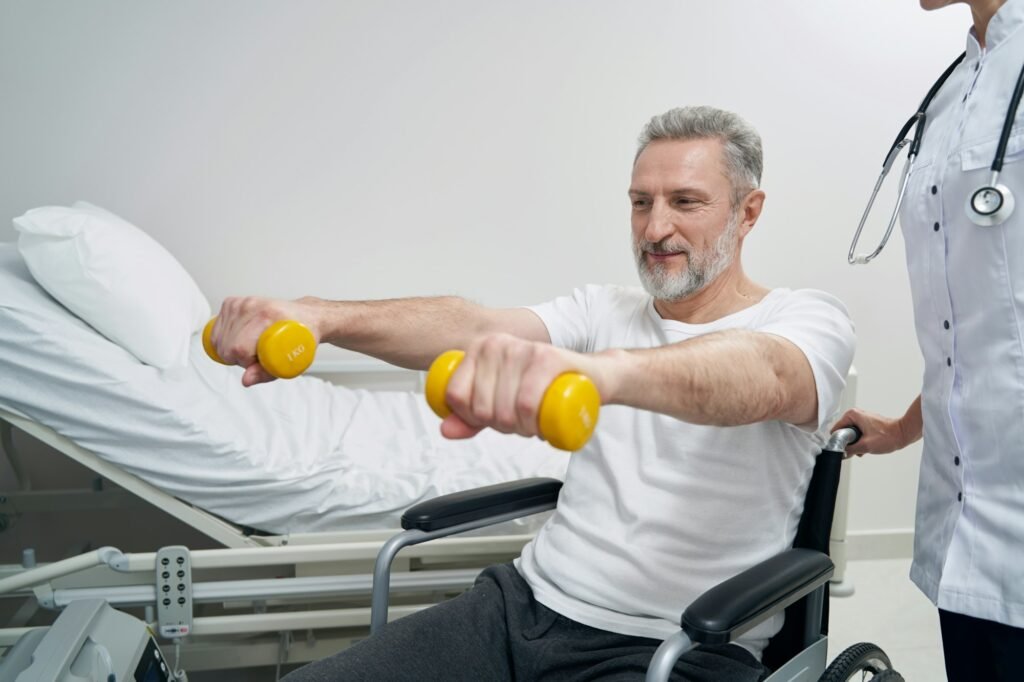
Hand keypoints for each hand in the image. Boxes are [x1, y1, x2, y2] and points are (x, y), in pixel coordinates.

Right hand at [209, 296, 322, 386]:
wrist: (306, 316)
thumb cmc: (301, 337)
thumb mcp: (289, 361)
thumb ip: (264, 373)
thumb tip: (245, 380)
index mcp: (268, 315)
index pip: (239, 348)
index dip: (246, 363)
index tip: (259, 362)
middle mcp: (252, 306)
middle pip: (227, 345)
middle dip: (238, 358)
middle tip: (256, 356)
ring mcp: (241, 302)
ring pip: (219, 339)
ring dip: (230, 350)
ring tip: (250, 348)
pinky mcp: (232, 302)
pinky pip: (215, 329)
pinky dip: (223, 340)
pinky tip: (238, 340)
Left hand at [440, 333, 596, 440]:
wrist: (591, 376)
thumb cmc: (545, 386)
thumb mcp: (501, 400)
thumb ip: (470, 415)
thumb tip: (445, 430)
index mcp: (480, 348)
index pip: (456, 394)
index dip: (471, 418)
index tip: (491, 420)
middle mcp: (498, 344)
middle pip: (482, 407)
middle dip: (501, 426)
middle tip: (520, 423)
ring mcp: (523, 349)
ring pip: (505, 409)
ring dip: (520, 429)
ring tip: (532, 423)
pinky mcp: (547, 358)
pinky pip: (526, 402)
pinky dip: (530, 422)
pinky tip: (539, 424)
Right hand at [831, 408, 909, 455]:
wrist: (904, 434)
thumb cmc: (889, 436)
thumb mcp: (865, 446)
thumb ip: (849, 450)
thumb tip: (842, 453)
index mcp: (852, 415)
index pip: (835, 430)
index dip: (839, 442)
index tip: (847, 448)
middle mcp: (855, 414)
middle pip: (843, 433)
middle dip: (849, 443)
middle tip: (859, 448)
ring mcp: (862, 419)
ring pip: (851, 435)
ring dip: (856, 444)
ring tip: (866, 447)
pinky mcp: (867, 424)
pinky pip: (858, 434)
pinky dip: (861, 442)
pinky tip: (869, 446)